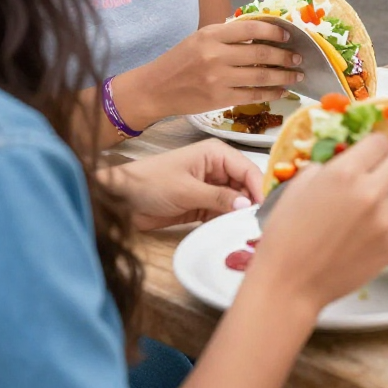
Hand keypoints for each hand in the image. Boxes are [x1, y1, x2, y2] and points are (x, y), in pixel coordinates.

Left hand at [106, 140, 262, 230]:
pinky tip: (229, 233)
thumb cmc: (151, 184)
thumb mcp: (186, 190)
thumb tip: (247, 205)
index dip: (260, 187)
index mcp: (216, 154)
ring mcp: (209, 188)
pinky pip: (221, 213)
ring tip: (246, 232)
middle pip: (244, 186)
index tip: (267, 208)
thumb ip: (218, 198)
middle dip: (251, 203)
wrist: (119, 200)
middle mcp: (217, 169)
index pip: (248, 169)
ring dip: (238, 215)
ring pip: (235, 201)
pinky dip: (225, 222)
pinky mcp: (201, 205)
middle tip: (258, 225)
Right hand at [116, 20, 303, 127]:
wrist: (154, 89)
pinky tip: (281, 90)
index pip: (251, 28)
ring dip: (283, 76)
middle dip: (285, 56)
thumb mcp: (200, 38)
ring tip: (297, 75)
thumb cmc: (179, 61)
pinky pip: (252, 95)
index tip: (288, 36)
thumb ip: (228, 35)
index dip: (274, 31)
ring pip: (260, 76)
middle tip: (299, 57)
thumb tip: (262, 33)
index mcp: (211, 35)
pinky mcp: (218, 99)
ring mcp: (218, 79)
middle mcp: (215, 55)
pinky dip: (270, 93)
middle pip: (260, 54)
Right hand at [247, 134, 387, 313]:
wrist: (289, 285)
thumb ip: (329, 166)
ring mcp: (385, 221)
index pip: (381, 141)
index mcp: (345, 173)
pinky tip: (378, 223)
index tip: (369, 154)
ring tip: (380, 198)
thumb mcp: (300, 186)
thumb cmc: (286, 236)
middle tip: (376, 173)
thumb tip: (349, 159)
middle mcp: (370, 193)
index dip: (373, 147)